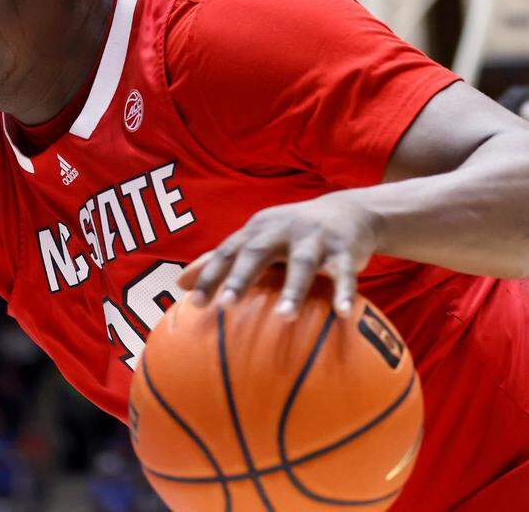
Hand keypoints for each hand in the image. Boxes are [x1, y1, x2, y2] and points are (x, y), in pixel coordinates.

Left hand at [177, 194, 379, 318]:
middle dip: (241, 277)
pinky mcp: (344, 248)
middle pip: (257, 252)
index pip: (227, 252)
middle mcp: (281, 229)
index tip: (194, 304)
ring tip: (283, 317)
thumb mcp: (258, 241)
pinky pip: (344, 272)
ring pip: (302, 263)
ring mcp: (314, 237)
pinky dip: (344, 292)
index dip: (210, 275)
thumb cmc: (292, 234)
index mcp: (257, 230)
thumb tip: (179, 284)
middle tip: (226, 305)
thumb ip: (222, 261)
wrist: (349, 211)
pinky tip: (341, 315)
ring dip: (293, 290)